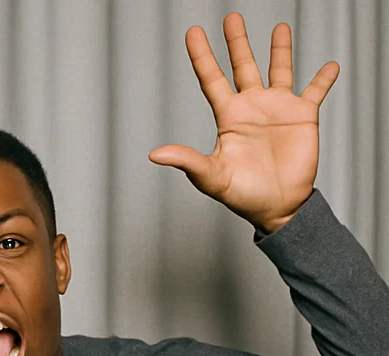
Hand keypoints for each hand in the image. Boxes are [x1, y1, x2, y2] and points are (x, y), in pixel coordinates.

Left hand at [149, 13, 339, 232]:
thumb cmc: (242, 196)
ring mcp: (278, 109)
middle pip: (242, 66)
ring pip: (279, 70)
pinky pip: (315, 91)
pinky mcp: (303, 116)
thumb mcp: (211, 177)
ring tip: (280, 27)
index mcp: (229, 117)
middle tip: (231, 17)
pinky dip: (323, 78)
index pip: (212, 79)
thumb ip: (186, 161)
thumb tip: (155, 154)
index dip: (202, 55)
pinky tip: (330, 66)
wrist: (276, 207)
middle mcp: (252, 108)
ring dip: (279, 49)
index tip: (193, 32)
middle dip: (236, 42)